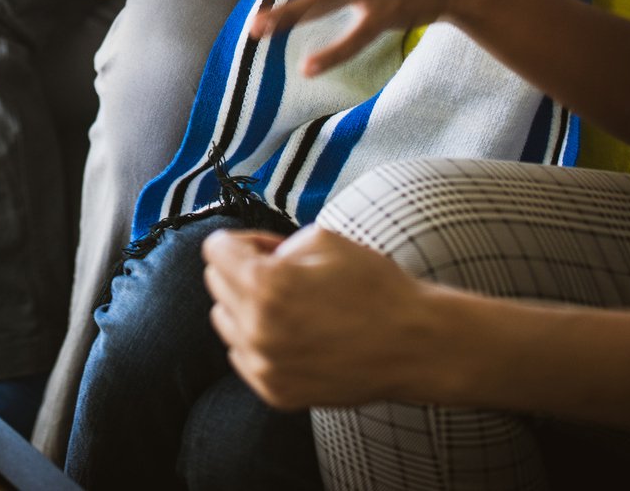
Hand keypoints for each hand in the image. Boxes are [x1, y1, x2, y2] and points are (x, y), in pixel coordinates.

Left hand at [203, 224, 440, 409]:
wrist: (415, 344)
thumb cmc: (375, 288)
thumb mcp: (323, 239)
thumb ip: (272, 242)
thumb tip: (250, 254)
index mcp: (265, 285)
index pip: (214, 249)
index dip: (243, 241)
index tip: (265, 248)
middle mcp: (256, 329)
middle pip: (215, 284)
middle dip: (243, 272)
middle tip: (285, 274)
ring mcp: (264, 366)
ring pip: (226, 322)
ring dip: (248, 309)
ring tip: (294, 308)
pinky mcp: (275, 392)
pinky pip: (244, 356)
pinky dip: (261, 342)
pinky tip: (298, 335)